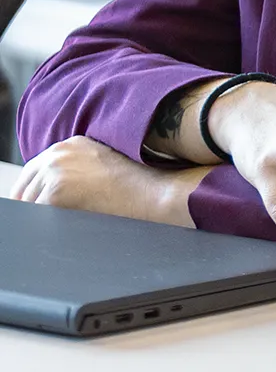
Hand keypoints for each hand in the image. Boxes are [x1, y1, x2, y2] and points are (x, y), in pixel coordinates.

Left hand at [8, 137, 208, 226]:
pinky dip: (45, 225)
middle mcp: (58, 153)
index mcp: (70, 144)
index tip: (34, 208)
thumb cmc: (139, 184)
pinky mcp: (56, 191)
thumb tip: (50, 194)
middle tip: (43, 222)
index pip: (33, 172)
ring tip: (61, 225)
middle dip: (31, 206)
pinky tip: (65, 226)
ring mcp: (55, 171)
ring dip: (39, 217)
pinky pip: (36, 215)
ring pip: (27, 204)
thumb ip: (75, 170)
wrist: (155, 192)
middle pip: (24, 188)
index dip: (32, 194)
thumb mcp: (103, 165)